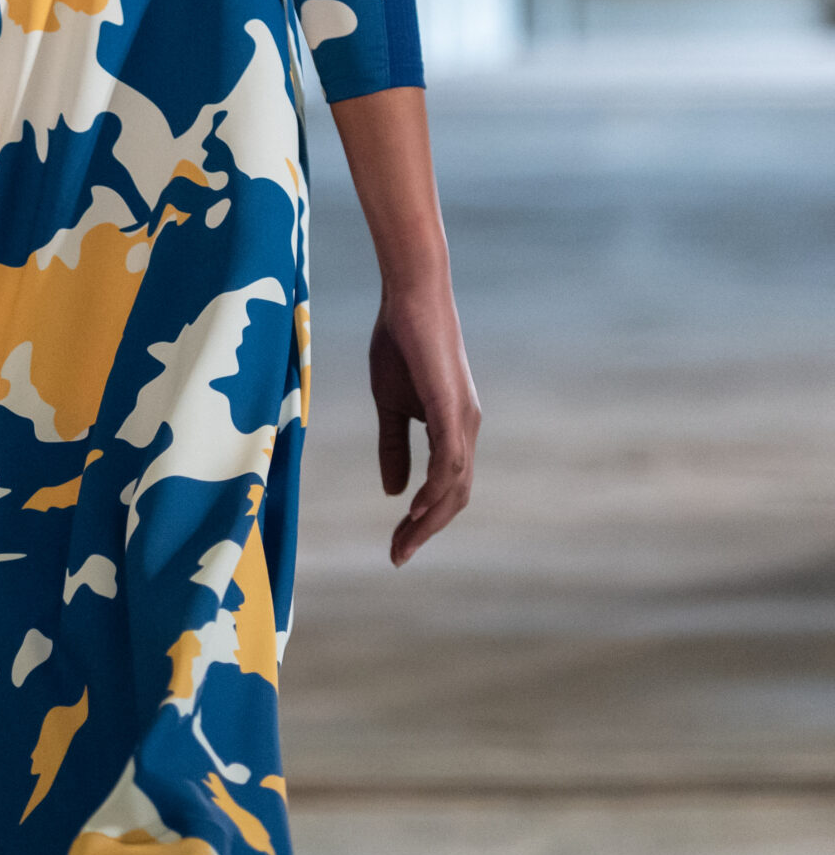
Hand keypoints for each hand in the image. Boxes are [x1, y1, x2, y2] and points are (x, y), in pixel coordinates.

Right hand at [369, 282, 479, 565]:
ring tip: (402, 544)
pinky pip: (449, 459)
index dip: (422, 520)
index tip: (396, 546)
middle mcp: (466, 428)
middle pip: (456, 496)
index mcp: (452, 428)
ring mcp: (462, 418)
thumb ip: (393, 445)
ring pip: (455, 485)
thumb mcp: (389, 404)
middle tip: (396, 556)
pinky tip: (414, 508)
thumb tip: (395, 490)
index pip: (445, 487)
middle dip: (426, 530)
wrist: (410, 297)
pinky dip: (436, 488)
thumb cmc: (400, 343)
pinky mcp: (450, 406)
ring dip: (429, 520)